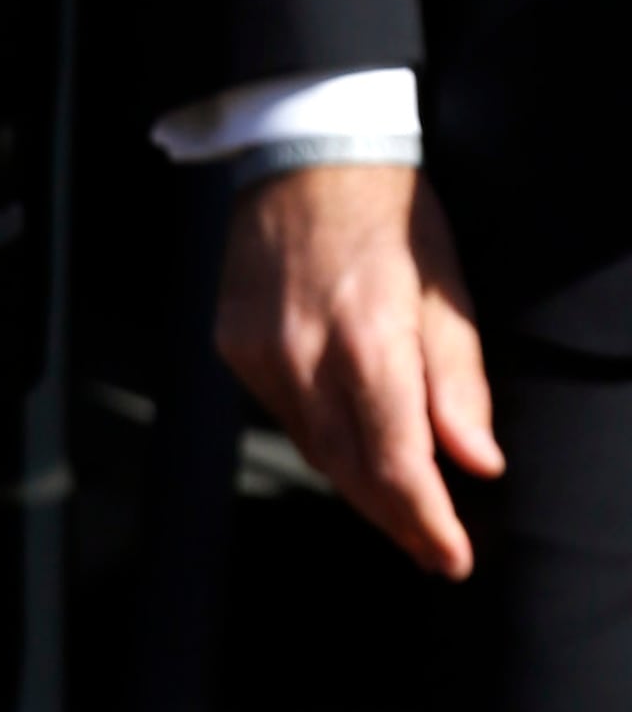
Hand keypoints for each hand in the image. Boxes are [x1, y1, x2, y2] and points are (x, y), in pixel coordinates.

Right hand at [214, 160, 501, 580]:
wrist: (306, 153)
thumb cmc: (392, 215)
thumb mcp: (446, 291)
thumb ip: (459, 382)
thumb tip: (477, 463)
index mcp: (368, 340)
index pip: (394, 463)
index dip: (423, 521)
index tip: (450, 558)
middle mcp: (302, 356)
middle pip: (349, 470)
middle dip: (396, 517)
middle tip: (433, 549)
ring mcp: (258, 354)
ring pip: (312, 447)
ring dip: (359, 482)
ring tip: (402, 506)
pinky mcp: (233, 347)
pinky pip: (282, 412)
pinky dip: (322, 435)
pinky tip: (352, 441)